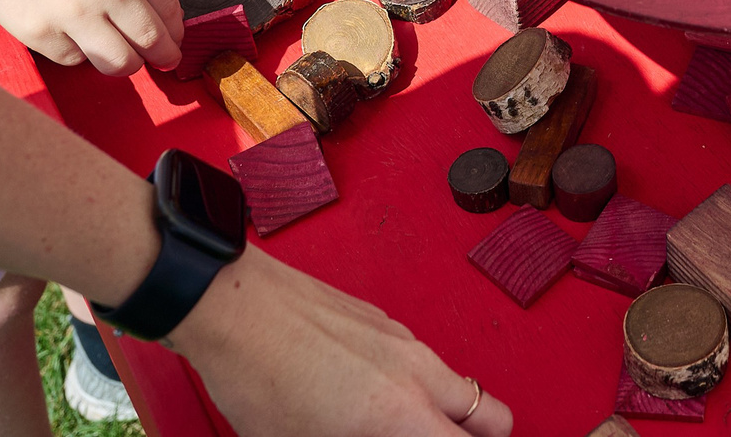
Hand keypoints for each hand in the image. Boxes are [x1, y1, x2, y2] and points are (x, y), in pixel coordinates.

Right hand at [0, 0, 183, 76]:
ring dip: (122, 63)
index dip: (174, 34)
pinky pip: (75, 60)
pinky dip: (77, 52)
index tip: (173, 42)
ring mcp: (75, 14)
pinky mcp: (41, 34)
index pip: (170, 13)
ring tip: (118, 55)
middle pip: (151, 44)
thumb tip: (163, 18)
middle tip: (161, 62)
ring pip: (118, 63)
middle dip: (161, 57)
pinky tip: (67, 31)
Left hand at [173, 248, 514, 435]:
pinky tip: (368, 398)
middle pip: (496, 417)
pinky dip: (417, 385)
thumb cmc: (257, 379)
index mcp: (402, 416)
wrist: (234, 307)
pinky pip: (425, 361)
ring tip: (398, 430)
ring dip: (447, 414)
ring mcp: (406, 340)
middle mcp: (418, 373)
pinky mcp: (385, 321)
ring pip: (459, 385)